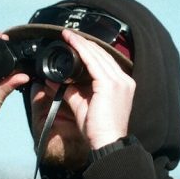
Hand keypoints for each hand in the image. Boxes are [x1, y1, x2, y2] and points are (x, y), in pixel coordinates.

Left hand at [59, 29, 135, 148]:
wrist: (107, 143)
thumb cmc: (98, 130)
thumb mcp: (83, 106)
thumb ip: (71, 92)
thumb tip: (55, 81)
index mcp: (121, 85)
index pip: (105, 62)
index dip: (89, 50)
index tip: (75, 42)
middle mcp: (124, 80)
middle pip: (102, 55)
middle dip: (84, 43)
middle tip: (68, 35)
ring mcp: (119, 81)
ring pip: (98, 56)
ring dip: (82, 44)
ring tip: (68, 36)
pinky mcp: (110, 85)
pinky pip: (94, 62)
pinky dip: (82, 51)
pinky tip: (73, 43)